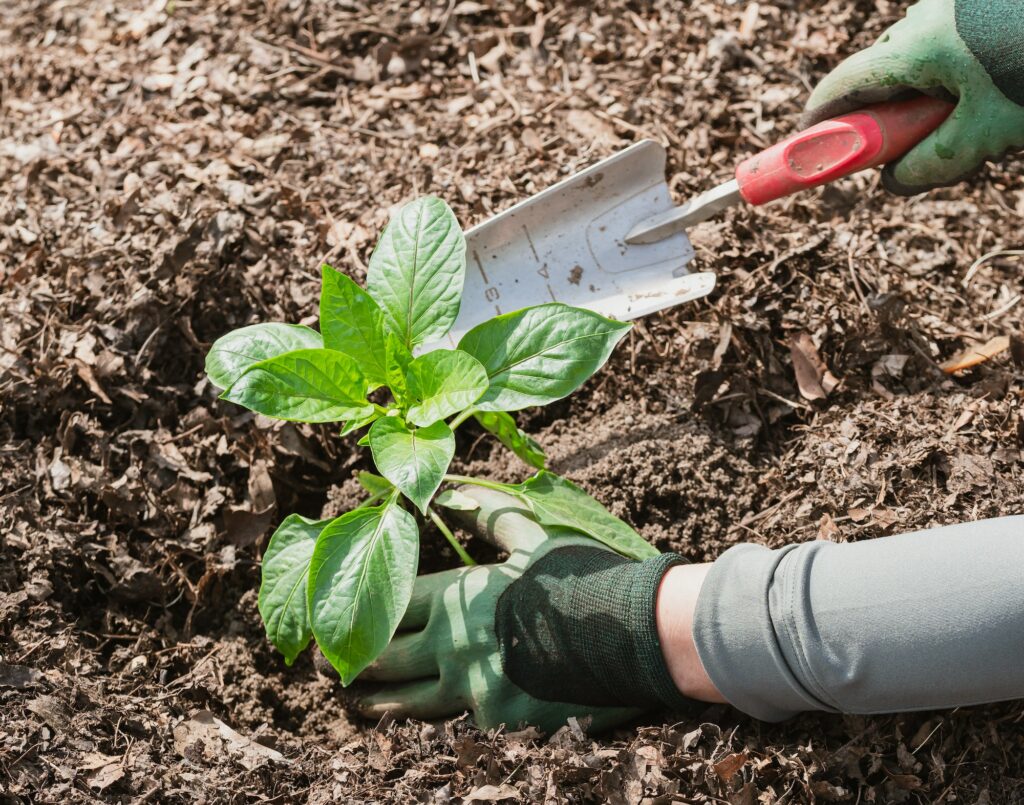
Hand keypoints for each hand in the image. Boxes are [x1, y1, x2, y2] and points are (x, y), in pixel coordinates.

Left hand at [354, 487, 641, 733]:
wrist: (633, 631)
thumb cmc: (583, 576)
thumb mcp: (534, 535)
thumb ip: (486, 513)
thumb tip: (448, 491)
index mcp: (459, 595)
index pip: (392, 602)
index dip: (361, 608)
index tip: (337, 615)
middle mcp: (455, 643)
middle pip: (386, 655)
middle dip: (355, 659)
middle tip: (325, 667)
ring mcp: (473, 688)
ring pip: (407, 703)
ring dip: (376, 704)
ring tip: (354, 704)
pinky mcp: (499, 724)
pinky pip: (454, 729)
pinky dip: (432, 730)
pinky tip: (411, 735)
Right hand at [803, 0, 1023, 193]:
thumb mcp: (987, 131)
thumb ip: (931, 164)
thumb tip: (894, 182)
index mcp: (912, 48)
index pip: (840, 89)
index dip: (817, 124)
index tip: (804, 153)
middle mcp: (920, 24)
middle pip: (878, 84)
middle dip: (884, 126)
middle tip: (907, 160)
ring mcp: (949, 14)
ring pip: (915, 72)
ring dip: (926, 110)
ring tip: (974, 133)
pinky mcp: (975, 15)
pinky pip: (946, 56)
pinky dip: (954, 88)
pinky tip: (991, 105)